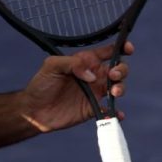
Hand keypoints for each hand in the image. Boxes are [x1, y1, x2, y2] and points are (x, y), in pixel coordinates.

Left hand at [19, 42, 133, 132]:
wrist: (33, 110)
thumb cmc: (41, 84)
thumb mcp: (52, 66)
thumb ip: (72, 63)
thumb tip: (92, 75)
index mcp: (85, 62)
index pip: (108, 52)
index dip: (121, 47)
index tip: (128, 48)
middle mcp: (93, 76)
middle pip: (118, 69)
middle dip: (121, 70)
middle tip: (112, 75)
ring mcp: (95, 93)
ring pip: (118, 87)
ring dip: (121, 88)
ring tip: (114, 92)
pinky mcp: (93, 109)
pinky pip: (111, 111)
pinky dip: (116, 112)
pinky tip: (116, 113)